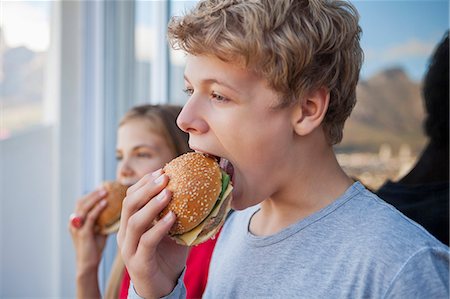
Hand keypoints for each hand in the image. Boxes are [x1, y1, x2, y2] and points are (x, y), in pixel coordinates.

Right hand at [69, 187, 107, 273]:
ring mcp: (77, 228)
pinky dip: (97, 208)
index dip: (91, 193)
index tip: (104, 186)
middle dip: (93, 193)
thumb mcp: (99, 228)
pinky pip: (89, 218)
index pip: (81, 201)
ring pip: (83, 207)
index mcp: (77, 220)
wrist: (88, 264)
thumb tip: (117, 206)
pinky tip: (105, 203)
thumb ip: (104, 218)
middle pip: (81, 201)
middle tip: (105, 186)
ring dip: (95, 197)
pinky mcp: (82, 234)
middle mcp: (74, 222)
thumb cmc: (95, 246)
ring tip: (106, 191)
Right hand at [117, 169, 187, 298]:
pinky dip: (160, 227)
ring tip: (168, 192)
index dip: (144, 182)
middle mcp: (125, 234)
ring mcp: (129, 249)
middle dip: (147, 187)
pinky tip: (172, 217)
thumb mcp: (172, 231)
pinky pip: (147, 241)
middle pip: (129, 204)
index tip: (161, 170)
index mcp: (130, 224)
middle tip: (165, 176)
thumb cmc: (167, 257)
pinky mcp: (139, 262)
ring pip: (134, 221)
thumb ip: (177, 213)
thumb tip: (198, 192)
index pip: (130, 197)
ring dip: (152, 204)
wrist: (162, 288)